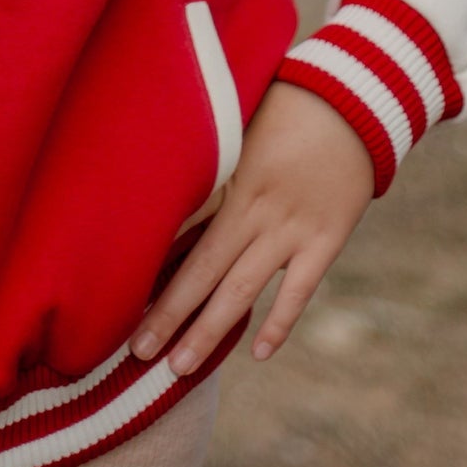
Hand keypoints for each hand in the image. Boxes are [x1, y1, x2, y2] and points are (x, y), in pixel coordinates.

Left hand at [130, 77, 373, 372]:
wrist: (353, 98)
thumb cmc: (284, 102)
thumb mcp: (234, 121)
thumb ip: (202, 155)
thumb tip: (156, 175)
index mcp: (224, 178)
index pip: (175, 233)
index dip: (145, 268)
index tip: (113, 300)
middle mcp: (254, 209)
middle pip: (200, 272)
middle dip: (167, 315)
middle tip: (137, 353)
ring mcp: (292, 228)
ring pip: (242, 290)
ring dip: (209, 331)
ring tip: (179, 368)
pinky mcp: (327, 239)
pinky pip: (299, 291)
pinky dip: (279, 323)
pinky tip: (258, 355)